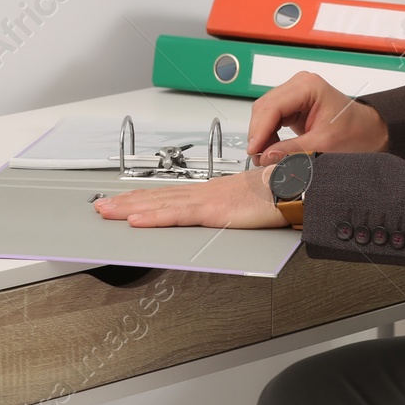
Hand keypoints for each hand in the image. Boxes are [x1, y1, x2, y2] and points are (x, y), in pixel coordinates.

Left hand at [93, 163, 286, 228]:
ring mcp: (209, 200)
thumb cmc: (287, 191)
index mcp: (217, 192)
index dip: (148, 197)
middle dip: (129, 201)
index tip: (127, 200)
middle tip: (103, 206)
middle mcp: (208, 192)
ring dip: (131, 207)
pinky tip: (136, 220)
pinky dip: (154, 217)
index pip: (174, 194)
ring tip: (107, 211)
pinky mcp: (214, 211)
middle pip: (160, 196)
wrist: (301, 184)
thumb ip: (243, 210)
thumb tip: (237, 218)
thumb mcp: (258, 204)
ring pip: (161, 203)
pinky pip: (177, 215)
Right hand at [247, 72, 390, 165]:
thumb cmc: (355, 131)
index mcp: (308, 86)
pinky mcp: (293, 105)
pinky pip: (272, 119)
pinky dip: (268, 135)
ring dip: (262, 136)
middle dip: (259, 134)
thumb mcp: (324, 144)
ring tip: (266, 156)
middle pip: (264, 108)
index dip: (260, 130)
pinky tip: (272, 149)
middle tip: (259, 158)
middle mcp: (299, 85)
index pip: (272, 106)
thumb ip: (292, 150)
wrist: (368, 131)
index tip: (254, 151)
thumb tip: (266, 157)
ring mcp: (295, 94)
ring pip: (265, 113)